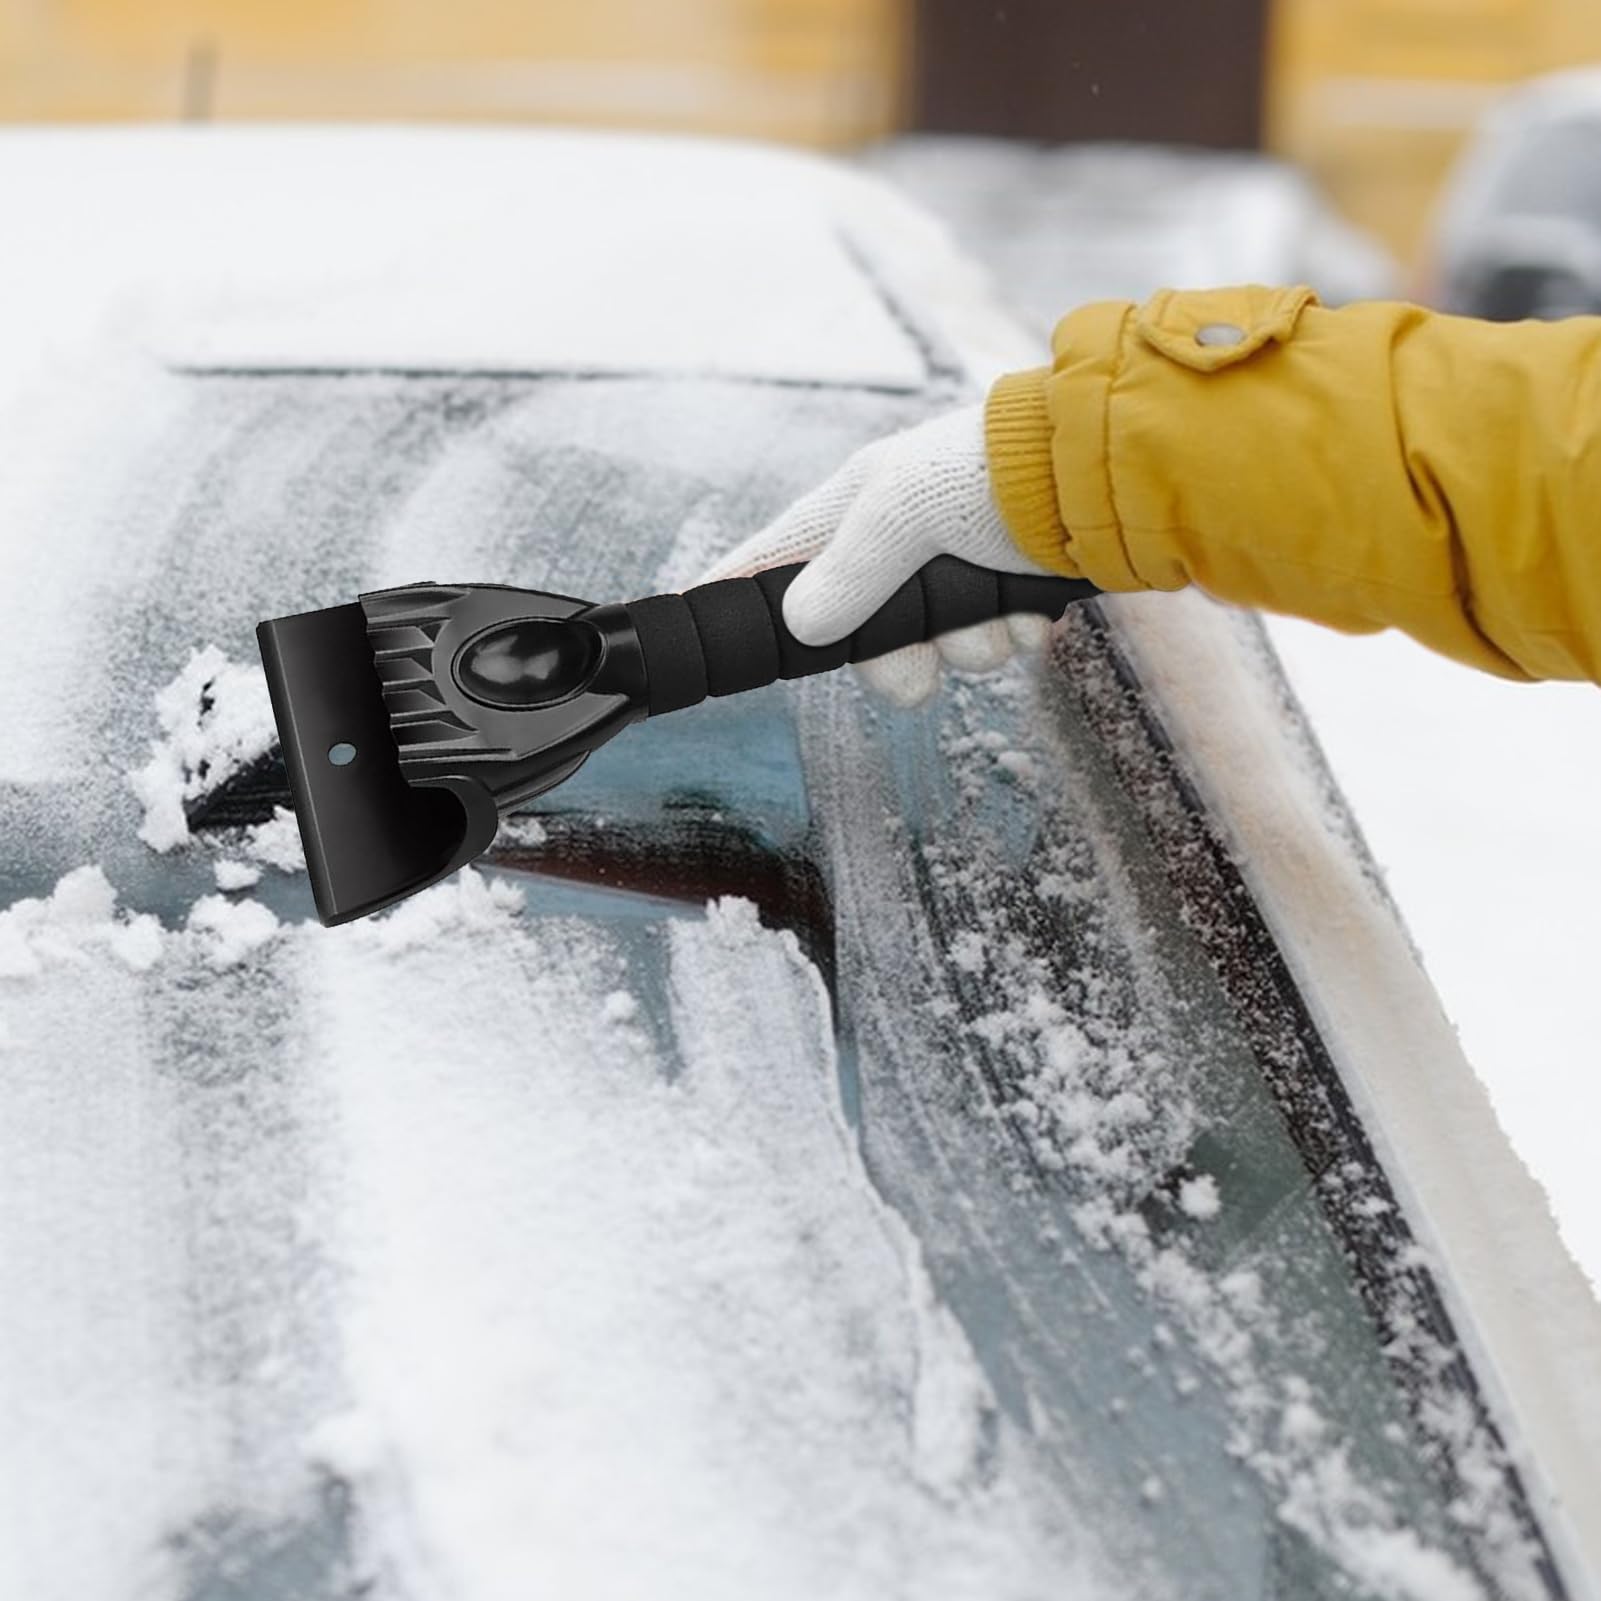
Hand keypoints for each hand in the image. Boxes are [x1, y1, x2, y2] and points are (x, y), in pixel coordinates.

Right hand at [696, 405, 1056, 705]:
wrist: (1103, 474)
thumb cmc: (996, 470)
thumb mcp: (906, 511)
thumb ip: (849, 573)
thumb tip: (800, 627)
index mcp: (859, 504)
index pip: (776, 555)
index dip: (738, 588)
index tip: (699, 615)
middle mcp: (899, 540)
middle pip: (859, 635)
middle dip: (899, 656)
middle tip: (922, 651)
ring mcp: (952, 569)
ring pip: (931, 651)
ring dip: (969, 645)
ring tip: (998, 610)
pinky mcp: (1003, 590)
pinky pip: (986, 644)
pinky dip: (1009, 634)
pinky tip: (1028, 608)